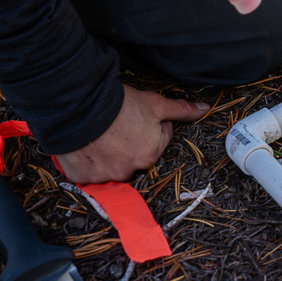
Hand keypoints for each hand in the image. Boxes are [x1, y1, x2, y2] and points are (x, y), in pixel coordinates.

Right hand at [54, 84, 208, 183]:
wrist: (78, 105)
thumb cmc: (118, 105)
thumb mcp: (154, 103)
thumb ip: (180, 110)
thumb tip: (204, 110)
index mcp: (150, 155)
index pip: (157, 140)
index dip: (149, 124)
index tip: (136, 116)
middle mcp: (128, 171)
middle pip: (134, 155)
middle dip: (129, 142)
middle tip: (117, 124)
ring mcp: (103, 176)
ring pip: (110, 164)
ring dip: (107, 153)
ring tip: (99, 133)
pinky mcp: (81, 176)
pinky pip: (88, 170)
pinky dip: (87, 160)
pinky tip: (85, 143)